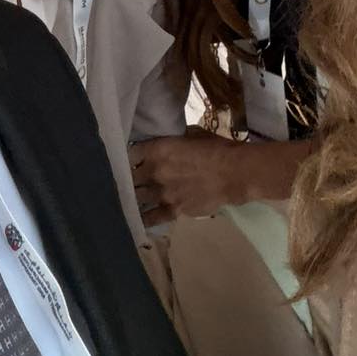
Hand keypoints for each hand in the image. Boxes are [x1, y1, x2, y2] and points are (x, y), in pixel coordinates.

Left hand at [129, 133, 312, 224]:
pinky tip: (133, 221)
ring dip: (131, 198)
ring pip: (136, 198)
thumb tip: (164, 144)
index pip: (130, 154)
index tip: (125, 160)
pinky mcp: (173, 210)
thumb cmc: (215, 148)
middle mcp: (155, 171)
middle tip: (122, 181)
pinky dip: (142, 219)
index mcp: (158, 149)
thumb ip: (171, 141)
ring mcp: (162, 193)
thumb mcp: (190, 134)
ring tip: (123, 200)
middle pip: (130, 177)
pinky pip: (152, 218)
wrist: (234, 173)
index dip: (126, 157)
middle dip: (126, 179)